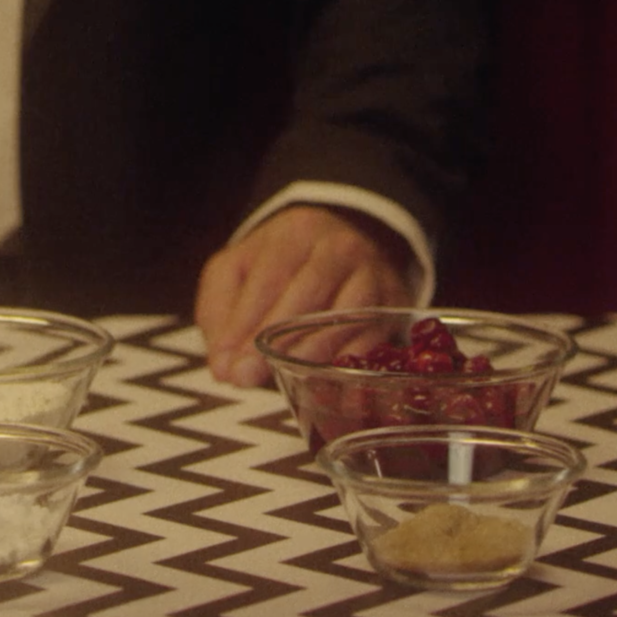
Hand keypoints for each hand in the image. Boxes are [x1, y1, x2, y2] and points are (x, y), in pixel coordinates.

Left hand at [195, 205, 413, 387]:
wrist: (335, 245)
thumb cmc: (275, 266)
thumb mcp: (236, 272)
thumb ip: (220, 314)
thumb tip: (224, 367)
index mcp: (296, 232)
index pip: (270, 276)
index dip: (246, 322)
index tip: (227, 364)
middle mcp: (340, 247)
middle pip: (309, 291)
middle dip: (276, 339)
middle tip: (247, 376)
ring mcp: (374, 273)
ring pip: (349, 312)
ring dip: (315, 350)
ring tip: (285, 378)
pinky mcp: (395, 303)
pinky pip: (376, 335)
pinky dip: (351, 361)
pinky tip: (326, 384)